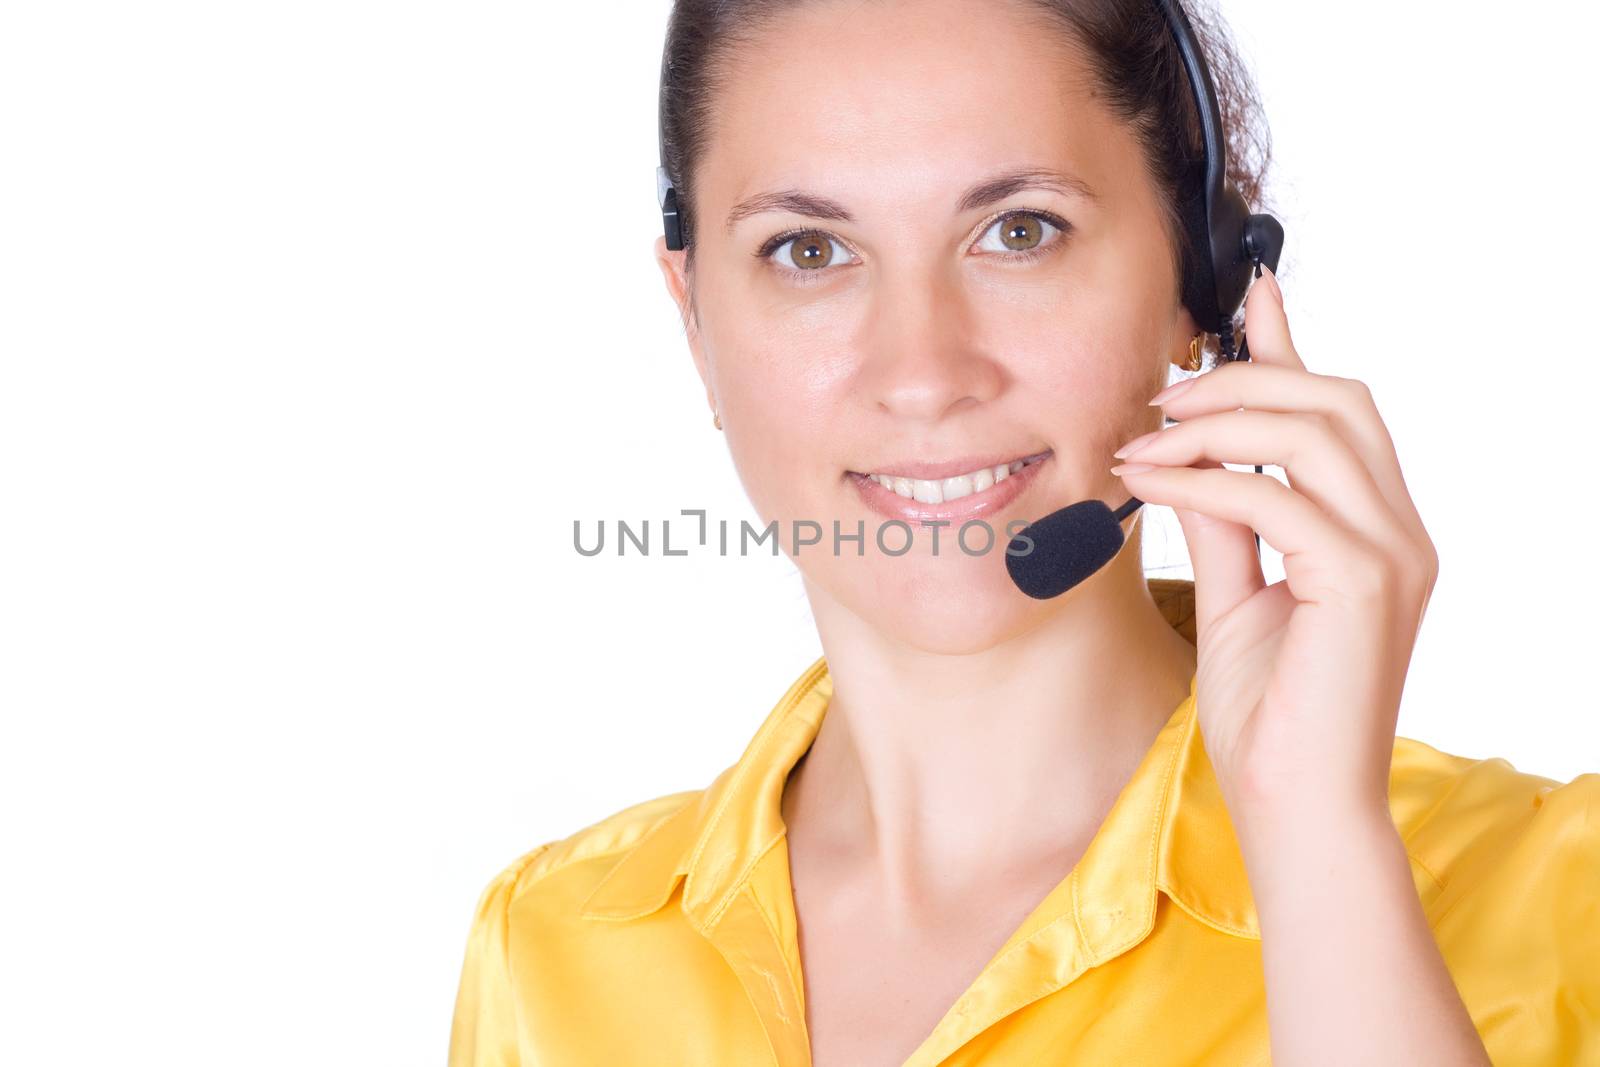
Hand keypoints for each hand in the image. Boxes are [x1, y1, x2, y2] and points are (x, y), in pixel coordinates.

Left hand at [1108, 267, 1438, 826]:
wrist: (1293, 806)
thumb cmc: (1269, 713)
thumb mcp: (1236, 593)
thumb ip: (1224, 520)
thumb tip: (1186, 453)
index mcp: (1375, 529)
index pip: (1337, 412)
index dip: (1290, 346)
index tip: (1245, 296)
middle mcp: (1399, 531)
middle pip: (1334, 401)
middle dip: (1241, 378)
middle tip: (1160, 395)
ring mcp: (1392, 554)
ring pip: (1313, 432)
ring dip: (1217, 421)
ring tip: (1144, 438)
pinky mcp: (1364, 584)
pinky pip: (1276, 498)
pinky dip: (1205, 479)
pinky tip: (1149, 481)